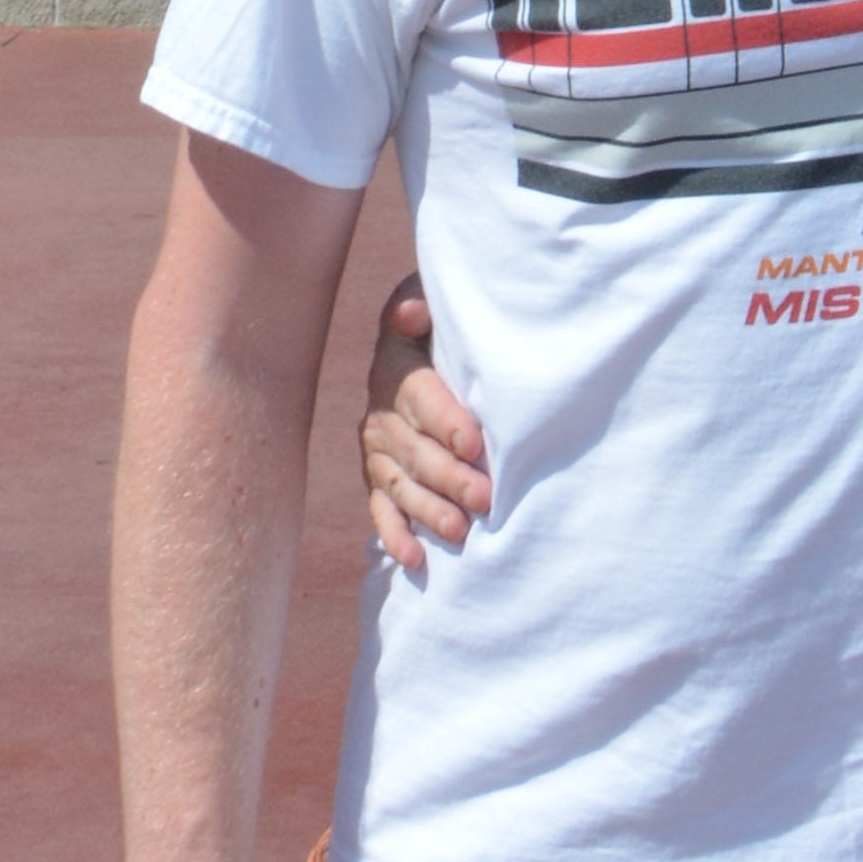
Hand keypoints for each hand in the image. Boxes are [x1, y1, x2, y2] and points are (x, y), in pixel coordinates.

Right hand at [361, 281, 491, 575]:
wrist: (413, 347)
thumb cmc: (436, 325)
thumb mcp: (430, 302)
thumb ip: (420, 306)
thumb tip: (412, 313)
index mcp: (396, 369)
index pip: (421, 397)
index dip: (447, 421)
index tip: (475, 442)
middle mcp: (381, 414)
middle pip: (416, 450)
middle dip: (451, 476)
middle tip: (485, 498)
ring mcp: (377, 452)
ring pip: (402, 485)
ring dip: (429, 511)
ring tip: (460, 531)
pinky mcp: (378, 478)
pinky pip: (383, 509)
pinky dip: (395, 535)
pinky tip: (415, 559)